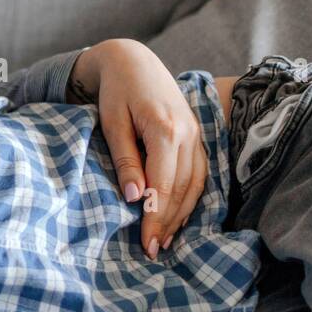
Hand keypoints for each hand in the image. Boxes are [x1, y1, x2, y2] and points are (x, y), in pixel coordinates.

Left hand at [73, 39, 207, 258]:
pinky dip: (191, 197)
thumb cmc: (117, 91)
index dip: (155, 216)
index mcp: (166, 130)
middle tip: (153, 250)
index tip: (146, 243)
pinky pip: (199, 173)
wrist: (134, 61)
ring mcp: (197, 135)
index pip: (164, 184)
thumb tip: (134, 197)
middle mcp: (189, 134)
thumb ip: (125, 159)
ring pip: (196, 184)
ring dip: (182, 215)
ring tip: (165, 240)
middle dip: (168, 222)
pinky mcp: (196, 136)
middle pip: (182, 188)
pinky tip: (179, 216)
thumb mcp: (112, 123)